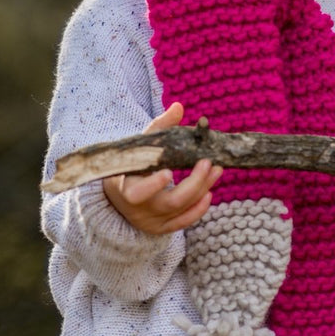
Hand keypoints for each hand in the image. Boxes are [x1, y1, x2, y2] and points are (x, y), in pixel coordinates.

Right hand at [102, 102, 222, 236]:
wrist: (118, 200)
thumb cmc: (130, 166)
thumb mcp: (139, 147)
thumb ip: (159, 127)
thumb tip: (179, 107)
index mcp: (125, 187)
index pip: (137, 193)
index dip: (153, 185)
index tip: (169, 171)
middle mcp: (138, 209)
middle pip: (170, 202)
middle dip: (193, 183)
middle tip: (208, 162)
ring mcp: (151, 221)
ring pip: (181, 210)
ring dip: (202, 189)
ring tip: (216, 170)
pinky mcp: (162, 228)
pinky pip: (184, 222)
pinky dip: (199, 209)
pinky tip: (209, 192)